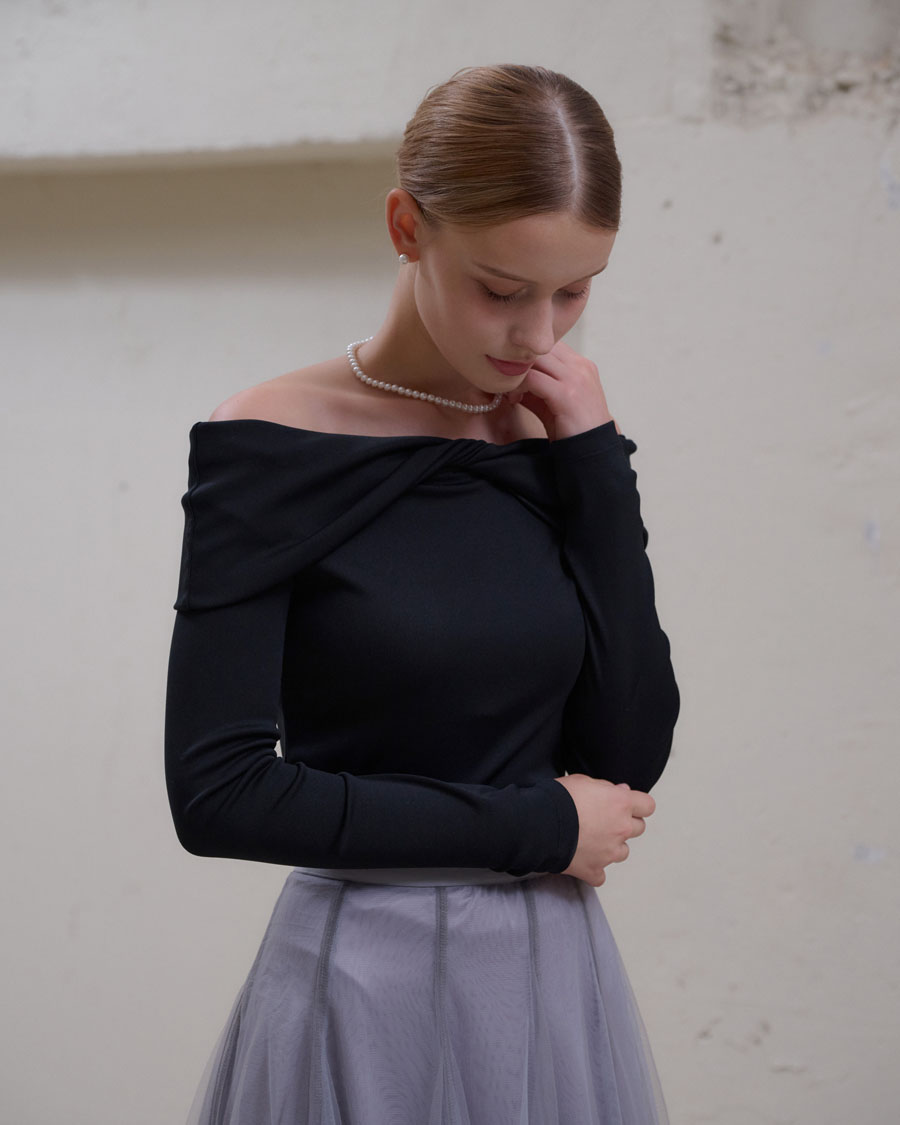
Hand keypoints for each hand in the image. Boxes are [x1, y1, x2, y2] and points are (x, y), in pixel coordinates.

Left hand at [504, 340, 620, 440]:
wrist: (593, 452)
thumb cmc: (572, 430)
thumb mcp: (552, 403)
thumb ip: (535, 387)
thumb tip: (508, 379)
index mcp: (580, 365)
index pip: (548, 345)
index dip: (526, 356)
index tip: (512, 375)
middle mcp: (580, 366)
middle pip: (540, 347)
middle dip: (519, 361)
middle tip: (505, 381)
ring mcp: (576, 378)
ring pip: (534, 358)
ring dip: (516, 373)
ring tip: (510, 392)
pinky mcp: (567, 394)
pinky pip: (532, 379)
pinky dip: (517, 386)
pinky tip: (515, 400)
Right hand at [552, 775, 655, 886]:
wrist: (540, 824)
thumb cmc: (559, 798)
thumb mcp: (582, 781)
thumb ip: (606, 787)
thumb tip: (621, 791)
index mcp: (621, 804)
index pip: (647, 805)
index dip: (638, 804)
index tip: (626, 804)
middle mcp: (621, 829)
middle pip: (639, 828)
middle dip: (626, 823)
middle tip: (605, 819)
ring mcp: (610, 852)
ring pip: (623, 852)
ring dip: (612, 846)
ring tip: (592, 839)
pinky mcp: (594, 870)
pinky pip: (601, 874)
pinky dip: (594, 868)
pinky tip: (582, 859)